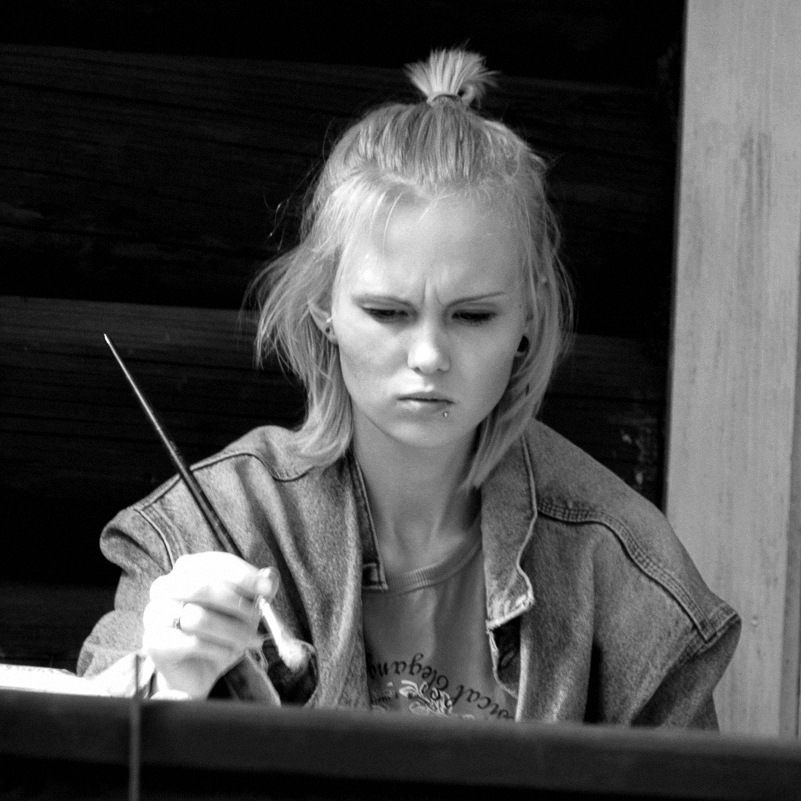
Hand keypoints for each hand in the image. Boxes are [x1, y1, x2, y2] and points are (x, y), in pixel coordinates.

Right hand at [142, 552, 277, 697]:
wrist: (197, 671)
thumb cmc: (220, 632)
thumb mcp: (244, 607)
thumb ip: (257, 589)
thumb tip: (270, 576)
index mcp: (187, 569)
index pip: (215, 563)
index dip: (243, 575)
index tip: (267, 589)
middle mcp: (165, 586)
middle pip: (203, 587)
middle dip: (236, 604)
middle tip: (258, 618)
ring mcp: (155, 614)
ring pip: (198, 617)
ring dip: (232, 631)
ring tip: (250, 641)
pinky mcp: (154, 643)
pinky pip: (192, 643)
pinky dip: (219, 648)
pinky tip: (230, 652)